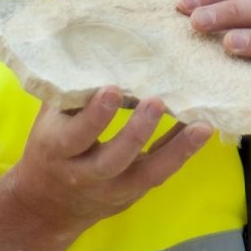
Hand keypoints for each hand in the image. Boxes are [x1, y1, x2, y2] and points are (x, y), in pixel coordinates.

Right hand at [7, 88, 211, 236]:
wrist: (49, 204)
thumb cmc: (52, 144)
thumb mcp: (50, 120)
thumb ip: (71, 92)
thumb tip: (95, 46)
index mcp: (58, 149)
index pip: (77, 135)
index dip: (96, 115)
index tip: (114, 90)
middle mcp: (85, 173)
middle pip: (113, 160)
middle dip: (136, 133)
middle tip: (156, 102)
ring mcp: (112, 188)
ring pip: (146, 173)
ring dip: (176, 149)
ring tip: (200, 126)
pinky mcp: (134, 193)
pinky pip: (161, 172)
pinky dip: (181, 151)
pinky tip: (202, 130)